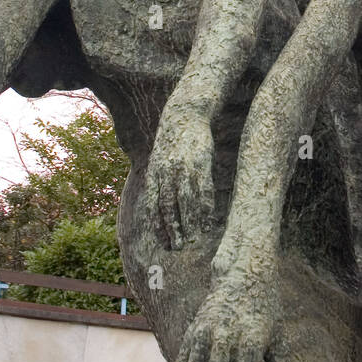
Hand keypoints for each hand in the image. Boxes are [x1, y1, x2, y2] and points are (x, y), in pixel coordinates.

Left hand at [147, 103, 215, 249]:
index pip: (152, 206)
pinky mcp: (201, 162)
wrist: (185, 112)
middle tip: (178, 248)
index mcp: (155, 173)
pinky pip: (203, 189)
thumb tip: (157, 203)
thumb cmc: (173, 140)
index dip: (157, 226)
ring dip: (190, 222)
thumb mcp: (160, 159)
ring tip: (194, 239)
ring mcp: (184, 168)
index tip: (163, 243)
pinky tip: (209, 219)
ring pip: (186, 201)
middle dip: (172, 229)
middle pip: (168, 207)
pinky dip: (206, 206)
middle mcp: (167, 173)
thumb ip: (159, 180)